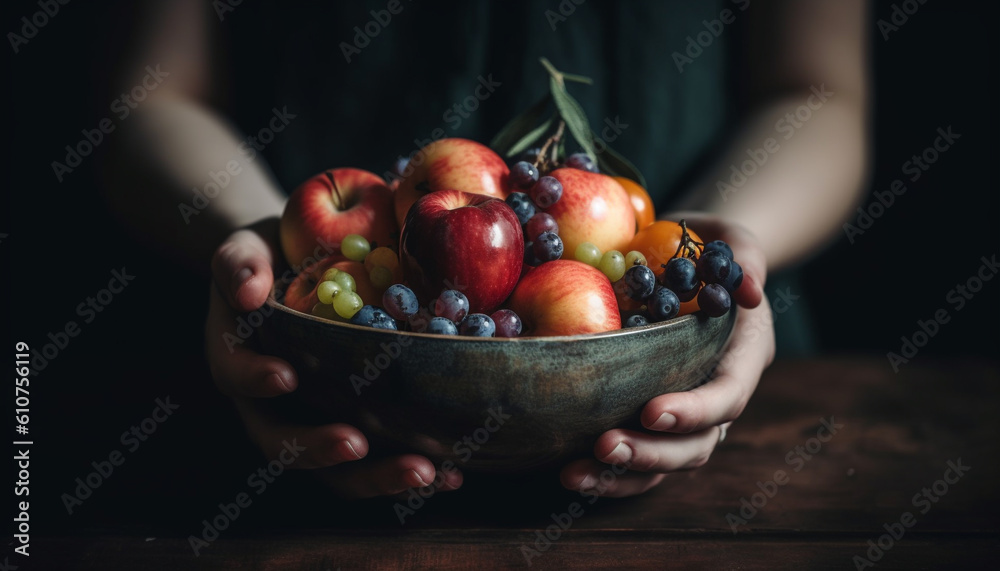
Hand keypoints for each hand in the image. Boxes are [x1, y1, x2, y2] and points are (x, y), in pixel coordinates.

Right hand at [205, 217, 461, 497]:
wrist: (300, 273)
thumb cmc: (273, 259)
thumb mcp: (247, 251)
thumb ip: (240, 265)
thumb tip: (248, 291)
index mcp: (239, 358)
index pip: (237, 375)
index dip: (256, 379)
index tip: (286, 375)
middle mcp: (271, 405)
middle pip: (284, 443)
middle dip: (320, 449)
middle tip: (355, 445)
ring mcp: (315, 423)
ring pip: (336, 470)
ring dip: (378, 476)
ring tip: (423, 472)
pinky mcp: (357, 429)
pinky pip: (379, 460)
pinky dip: (412, 472)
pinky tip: (452, 475)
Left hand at [560, 214, 775, 496]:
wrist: (690, 259)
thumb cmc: (710, 246)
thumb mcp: (732, 240)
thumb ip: (744, 259)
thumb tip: (752, 289)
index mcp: (742, 356)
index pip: (728, 395)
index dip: (695, 411)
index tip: (651, 410)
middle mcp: (717, 393)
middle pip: (697, 445)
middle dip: (652, 453)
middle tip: (604, 446)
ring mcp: (686, 413)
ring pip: (665, 464)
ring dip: (622, 476)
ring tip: (573, 473)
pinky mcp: (651, 418)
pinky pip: (636, 458)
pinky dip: (605, 472)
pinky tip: (566, 469)